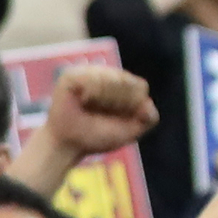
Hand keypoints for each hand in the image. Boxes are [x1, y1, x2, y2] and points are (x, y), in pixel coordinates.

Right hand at [43, 65, 157, 157]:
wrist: (68, 145)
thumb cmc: (97, 137)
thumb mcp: (129, 131)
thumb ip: (148, 119)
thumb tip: (147, 104)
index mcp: (125, 85)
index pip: (140, 87)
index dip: (132, 105)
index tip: (118, 119)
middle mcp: (108, 74)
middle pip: (126, 81)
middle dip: (118, 103)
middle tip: (101, 115)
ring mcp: (89, 72)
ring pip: (109, 78)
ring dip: (103, 100)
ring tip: (89, 108)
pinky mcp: (72, 75)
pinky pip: (91, 78)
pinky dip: (91, 93)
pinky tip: (82, 101)